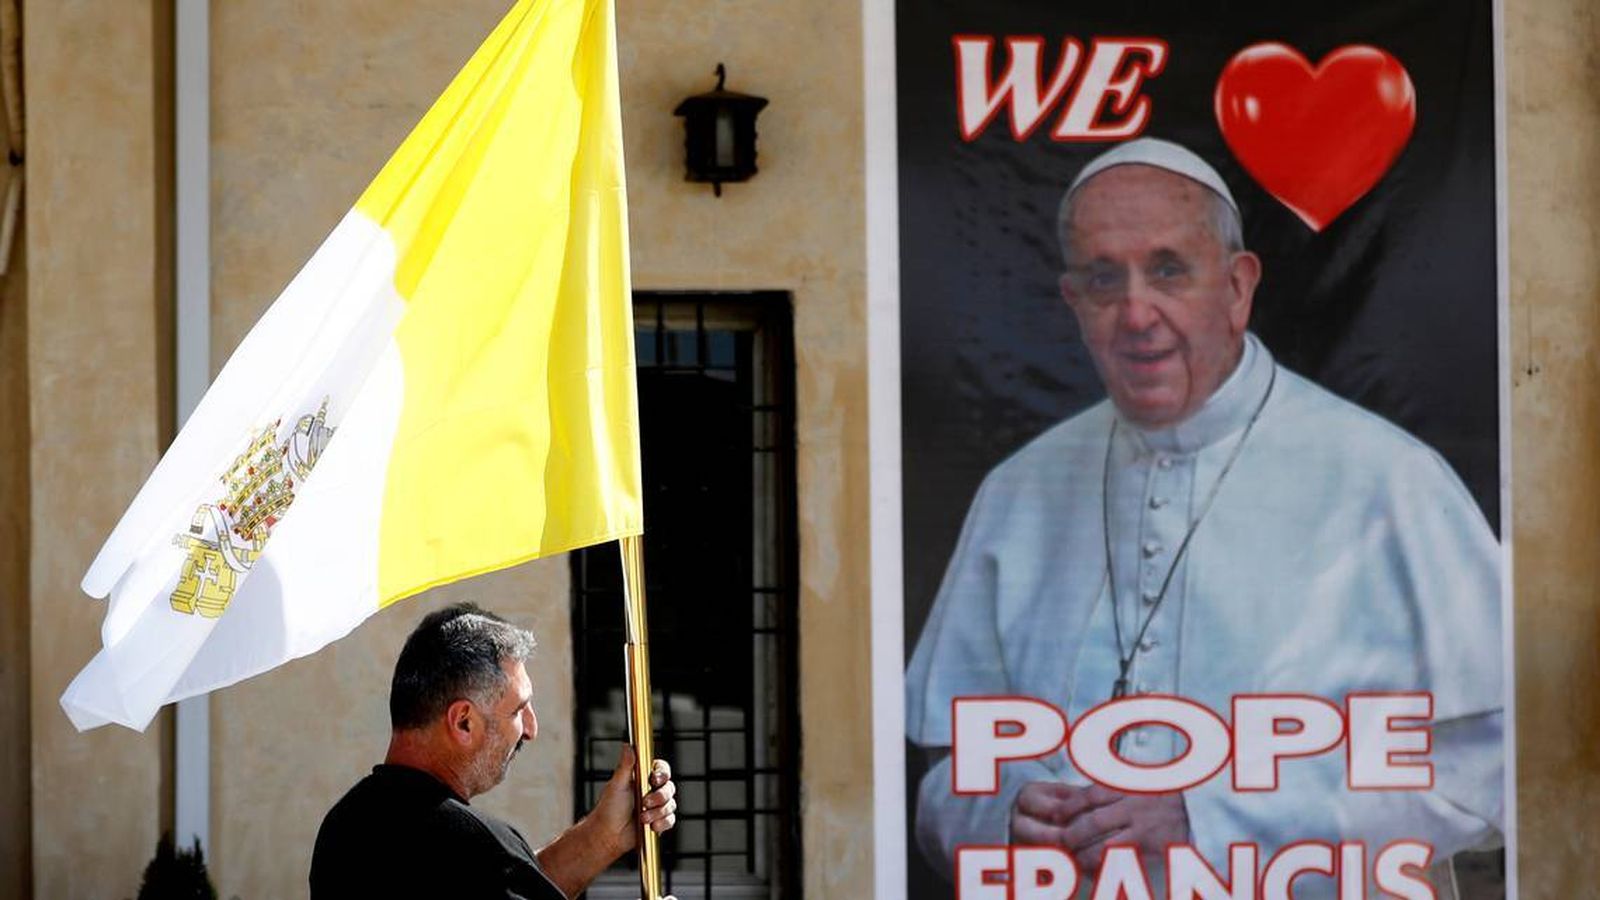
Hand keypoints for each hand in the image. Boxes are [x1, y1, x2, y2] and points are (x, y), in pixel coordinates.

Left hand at [592, 746, 677, 856]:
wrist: (607, 834)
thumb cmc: (609, 808)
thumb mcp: (617, 785)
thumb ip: (625, 765)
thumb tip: (627, 745)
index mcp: (643, 778)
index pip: (662, 770)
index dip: (662, 774)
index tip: (654, 780)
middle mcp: (652, 791)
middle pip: (670, 788)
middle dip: (659, 797)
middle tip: (645, 802)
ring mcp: (657, 807)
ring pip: (671, 805)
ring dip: (658, 812)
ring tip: (642, 818)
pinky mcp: (659, 822)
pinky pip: (670, 820)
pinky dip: (662, 823)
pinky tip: (651, 826)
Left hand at [1011, 781, 1187, 872]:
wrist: (1199, 813)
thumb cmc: (1159, 799)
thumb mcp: (1137, 784)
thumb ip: (1110, 788)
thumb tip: (1071, 798)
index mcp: (1129, 788)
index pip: (1090, 796)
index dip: (1068, 807)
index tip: (1054, 816)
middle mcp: (1137, 808)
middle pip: (1093, 823)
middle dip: (1071, 835)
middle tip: (1059, 842)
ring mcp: (1146, 832)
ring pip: (1104, 848)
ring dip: (1083, 856)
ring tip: (1071, 860)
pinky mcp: (1153, 852)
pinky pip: (1123, 864)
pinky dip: (1105, 869)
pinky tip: (1092, 872)